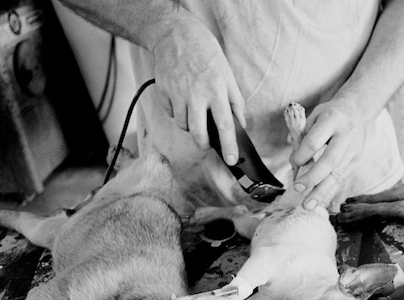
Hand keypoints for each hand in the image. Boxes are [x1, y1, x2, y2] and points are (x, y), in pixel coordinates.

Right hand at [151, 24, 244, 164]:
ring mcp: (178, 94)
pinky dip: (177, 111)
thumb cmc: (207, 56)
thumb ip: (235, 102)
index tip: (231, 160)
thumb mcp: (228, 75)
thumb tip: (240, 125)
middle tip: (207, 144)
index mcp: (217, 91)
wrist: (176, 35)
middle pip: (199, 133)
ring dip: (190, 125)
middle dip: (203, 144)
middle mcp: (197, 95)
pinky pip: (171, 113)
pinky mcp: (163, 92)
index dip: (229, 146)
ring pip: (183, 125)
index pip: (225, 125)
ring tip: (194, 109)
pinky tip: (181, 97)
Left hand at [289, 98, 365, 211]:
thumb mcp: (315, 115)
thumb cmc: (330, 115)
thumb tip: (294, 161)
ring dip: (321, 192)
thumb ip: (303, 134)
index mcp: (332, 120)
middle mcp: (345, 136)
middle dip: (313, 177)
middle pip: (330, 160)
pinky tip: (318, 202)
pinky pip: (341, 179)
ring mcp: (353, 151)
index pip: (316, 140)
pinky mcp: (355, 162)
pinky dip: (328, 191)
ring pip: (337, 174)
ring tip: (308, 206)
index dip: (303, 154)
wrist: (357, 112)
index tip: (294, 162)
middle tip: (298, 188)